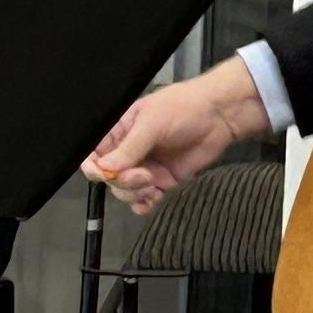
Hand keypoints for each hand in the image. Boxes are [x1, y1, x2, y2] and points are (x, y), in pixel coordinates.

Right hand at [84, 54, 272, 214]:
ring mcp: (143, 167)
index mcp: (118, 131)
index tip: (103, 174)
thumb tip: (105, 170)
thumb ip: (129, 148)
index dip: (93, 167)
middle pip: (108, 177)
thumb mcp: (152, 122)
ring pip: (124, 190)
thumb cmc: (183, 108)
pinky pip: (143, 199)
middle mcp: (127, 151)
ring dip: (134, 193)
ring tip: (154, 185)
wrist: (219, 117)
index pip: (93, 153)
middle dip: (123, 181)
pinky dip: (144, 204)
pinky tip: (154, 199)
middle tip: (145, 176)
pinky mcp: (161, 181)